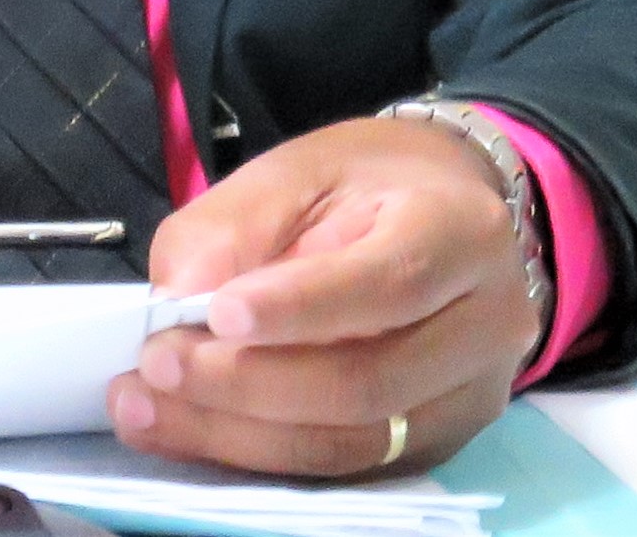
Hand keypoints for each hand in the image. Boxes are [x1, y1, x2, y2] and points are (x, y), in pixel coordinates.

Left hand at [108, 116, 541, 476]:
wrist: (445, 209)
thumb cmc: (369, 184)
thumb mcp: (297, 168)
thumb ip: (233, 226)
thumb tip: (175, 298)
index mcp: (461, 232)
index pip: (388, 284)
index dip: (299, 309)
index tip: (214, 314)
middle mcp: (488, 324)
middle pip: (366, 382)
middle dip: (246, 384)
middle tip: (155, 366)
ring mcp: (471, 396)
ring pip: (352, 442)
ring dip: (237, 434)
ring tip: (148, 409)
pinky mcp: (440, 443)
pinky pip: (346, 466)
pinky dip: (259, 455)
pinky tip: (193, 430)